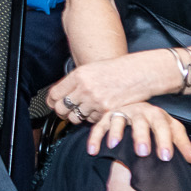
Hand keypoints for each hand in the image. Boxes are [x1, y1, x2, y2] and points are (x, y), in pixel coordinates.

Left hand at [46, 50, 181, 125]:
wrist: (138, 73)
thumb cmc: (116, 70)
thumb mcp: (91, 69)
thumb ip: (75, 81)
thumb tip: (60, 94)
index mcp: (78, 76)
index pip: (54, 93)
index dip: (51, 101)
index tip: (53, 103)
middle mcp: (85, 88)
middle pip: (61, 108)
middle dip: (61, 112)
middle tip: (65, 112)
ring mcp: (95, 100)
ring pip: (75, 117)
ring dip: (76, 116)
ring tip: (82, 111)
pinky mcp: (106, 111)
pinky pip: (91, 120)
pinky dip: (91, 118)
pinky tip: (96, 111)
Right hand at [85, 102, 190, 164]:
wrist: (138, 106)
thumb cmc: (156, 123)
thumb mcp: (172, 131)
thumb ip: (183, 145)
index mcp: (157, 114)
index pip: (163, 126)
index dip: (165, 141)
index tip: (166, 157)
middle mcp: (139, 111)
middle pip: (141, 122)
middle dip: (141, 136)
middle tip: (142, 152)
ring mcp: (121, 112)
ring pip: (118, 121)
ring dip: (115, 133)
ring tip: (114, 146)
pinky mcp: (106, 117)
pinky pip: (99, 126)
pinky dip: (95, 138)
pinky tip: (93, 150)